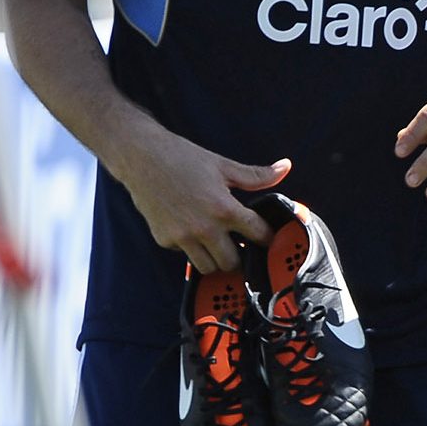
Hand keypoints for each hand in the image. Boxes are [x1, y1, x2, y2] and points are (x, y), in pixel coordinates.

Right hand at [111, 127, 287, 274]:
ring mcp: (182, 237)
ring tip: (220, 244)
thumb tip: (285, 168)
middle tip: (242, 245)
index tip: (270, 239)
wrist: (142, 158)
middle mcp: (204, 228)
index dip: (268, 238)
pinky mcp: (164, 240)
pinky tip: (194, 233)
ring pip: (208, 267)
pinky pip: (185, 255)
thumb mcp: (223, 165)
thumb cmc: (183, 158)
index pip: (257, 234)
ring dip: (217, 259)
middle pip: (232, 262)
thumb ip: (256, 175)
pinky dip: (193, 249)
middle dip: (241, 256)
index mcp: (224, 209)